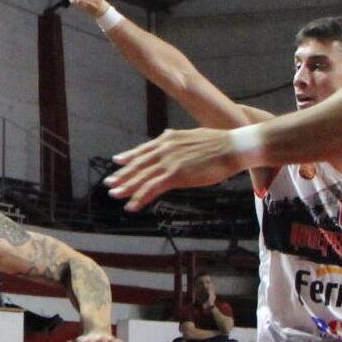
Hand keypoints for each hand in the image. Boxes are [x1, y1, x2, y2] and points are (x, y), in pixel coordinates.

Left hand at [105, 128, 244, 209]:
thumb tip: (172, 138)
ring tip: (114, 194)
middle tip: (109, 183)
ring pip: (141, 177)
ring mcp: (168, 161)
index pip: (143, 149)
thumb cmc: (220, 143)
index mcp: (169, 139)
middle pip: (138, 164)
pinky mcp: (175, 175)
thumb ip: (179, 140)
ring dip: (126, 187)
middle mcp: (165, 148)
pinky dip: (139, 198)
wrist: (232, 147)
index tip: (117, 162)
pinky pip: (152, 189)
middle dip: (122, 175)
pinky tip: (131, 205)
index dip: (129, 157)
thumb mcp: (194, 137)